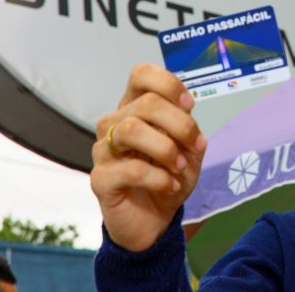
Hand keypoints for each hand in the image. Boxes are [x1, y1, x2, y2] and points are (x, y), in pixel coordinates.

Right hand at [90, 63, 206, 251]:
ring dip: (165, 149)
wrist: (154, 220)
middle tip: (194, 146)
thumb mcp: (188, 150)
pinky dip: (158, 178)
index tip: (189, 105)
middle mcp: (115, 123)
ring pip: (131, 129)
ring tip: (178, 167)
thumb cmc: (168, 177)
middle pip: (146, 102)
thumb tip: (186, 114)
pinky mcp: (100, 179)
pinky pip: (129, 169)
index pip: (141, 75)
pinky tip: (169, 186)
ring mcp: (103, 150)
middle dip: (179, 124)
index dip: (168, 84)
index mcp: (135, 108)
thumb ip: (187, 128)